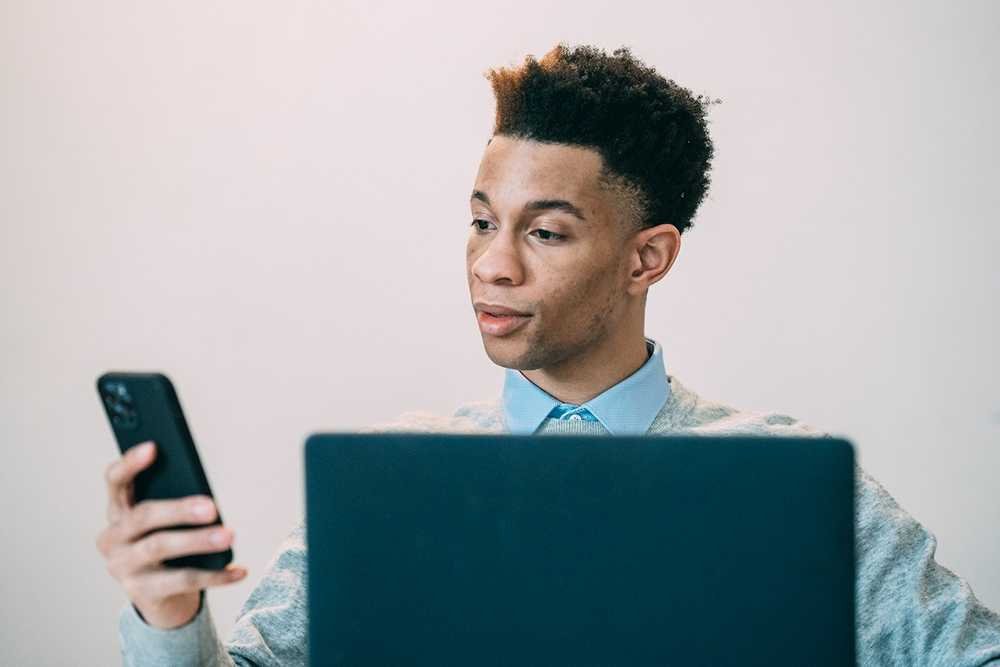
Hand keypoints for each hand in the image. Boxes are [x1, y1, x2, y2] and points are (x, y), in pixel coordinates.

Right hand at [95, 441, 246, 628]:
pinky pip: (183, 581)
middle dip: (179, 509)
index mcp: (118, 511)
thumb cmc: (167, 547)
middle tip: (212, 507)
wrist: (161, 598)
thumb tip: (206, 495)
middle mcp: (113, 538)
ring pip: (161, 547)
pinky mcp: (142, 593)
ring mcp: (123, 567)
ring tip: (229, 535)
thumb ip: (173, 501)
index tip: (153, 447)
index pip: (115, 482)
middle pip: (144, 516)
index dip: (131, 464)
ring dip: (198, 541)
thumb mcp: (165, 523)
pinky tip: (239, 570)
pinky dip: (216, 575)